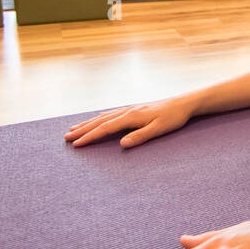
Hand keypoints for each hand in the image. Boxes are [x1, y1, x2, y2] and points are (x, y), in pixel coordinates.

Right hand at [64, 97, 192, 146]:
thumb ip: (140, 136)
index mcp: (131, 117)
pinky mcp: (134, 109)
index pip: (105, 128)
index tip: (76, 145)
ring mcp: (130, 109)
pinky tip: (97, 119)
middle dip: (82, 130)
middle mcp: (127, 111)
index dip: (89, 137)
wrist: (183, 103)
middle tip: (66, 138)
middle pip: (99, 121)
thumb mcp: (158, 129)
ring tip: (74, 129)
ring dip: (88, 123)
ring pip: (103, 117)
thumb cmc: (173, 118)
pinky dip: (100, 117)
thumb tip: (122, 144)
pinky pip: (111, 114)